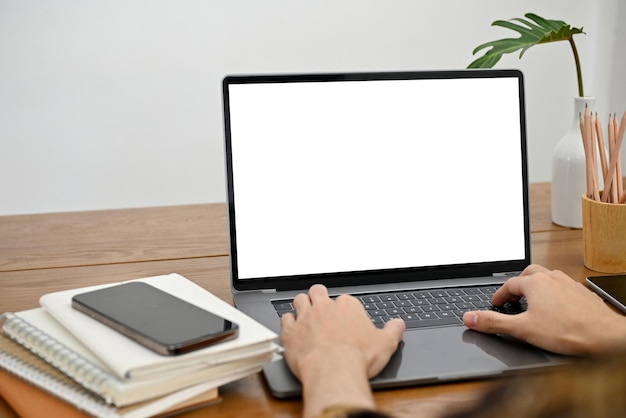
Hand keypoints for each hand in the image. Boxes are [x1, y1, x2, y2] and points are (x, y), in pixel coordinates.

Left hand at [281, 284, 404, 417]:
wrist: (333, 371)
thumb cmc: (358, 358)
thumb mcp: (386, 343)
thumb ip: (393, 330)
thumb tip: (399, 324)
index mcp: (348, 306)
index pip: (345, 299)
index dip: (344, 308)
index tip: (346, 317)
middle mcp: (324, 307)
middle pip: (318, 292)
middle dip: (319, 296)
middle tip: (321, 306)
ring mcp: (305, 317)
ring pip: (299, 300)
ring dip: (302, 305)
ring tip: (305, 312)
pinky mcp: (291, 332)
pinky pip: (285, 319)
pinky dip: (288, 322)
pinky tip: (292, 328)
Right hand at [463, 264, 625, 355]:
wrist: (606, 337)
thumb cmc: (568, 332)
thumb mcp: (522, 329)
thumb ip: (493, 323)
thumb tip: (469, 318)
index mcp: (535, 283)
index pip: (509, 284)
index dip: (500, 295)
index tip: (496, 303)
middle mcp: (552, 278)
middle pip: (529, 273)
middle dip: (518, 284)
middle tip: (513, 296)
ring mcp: (570, 284)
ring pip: (548, 277)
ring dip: (537, 286)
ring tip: (532, 300)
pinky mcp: (583, 293)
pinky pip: (564, 286)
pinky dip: (554, 293)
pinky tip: (556, 308)